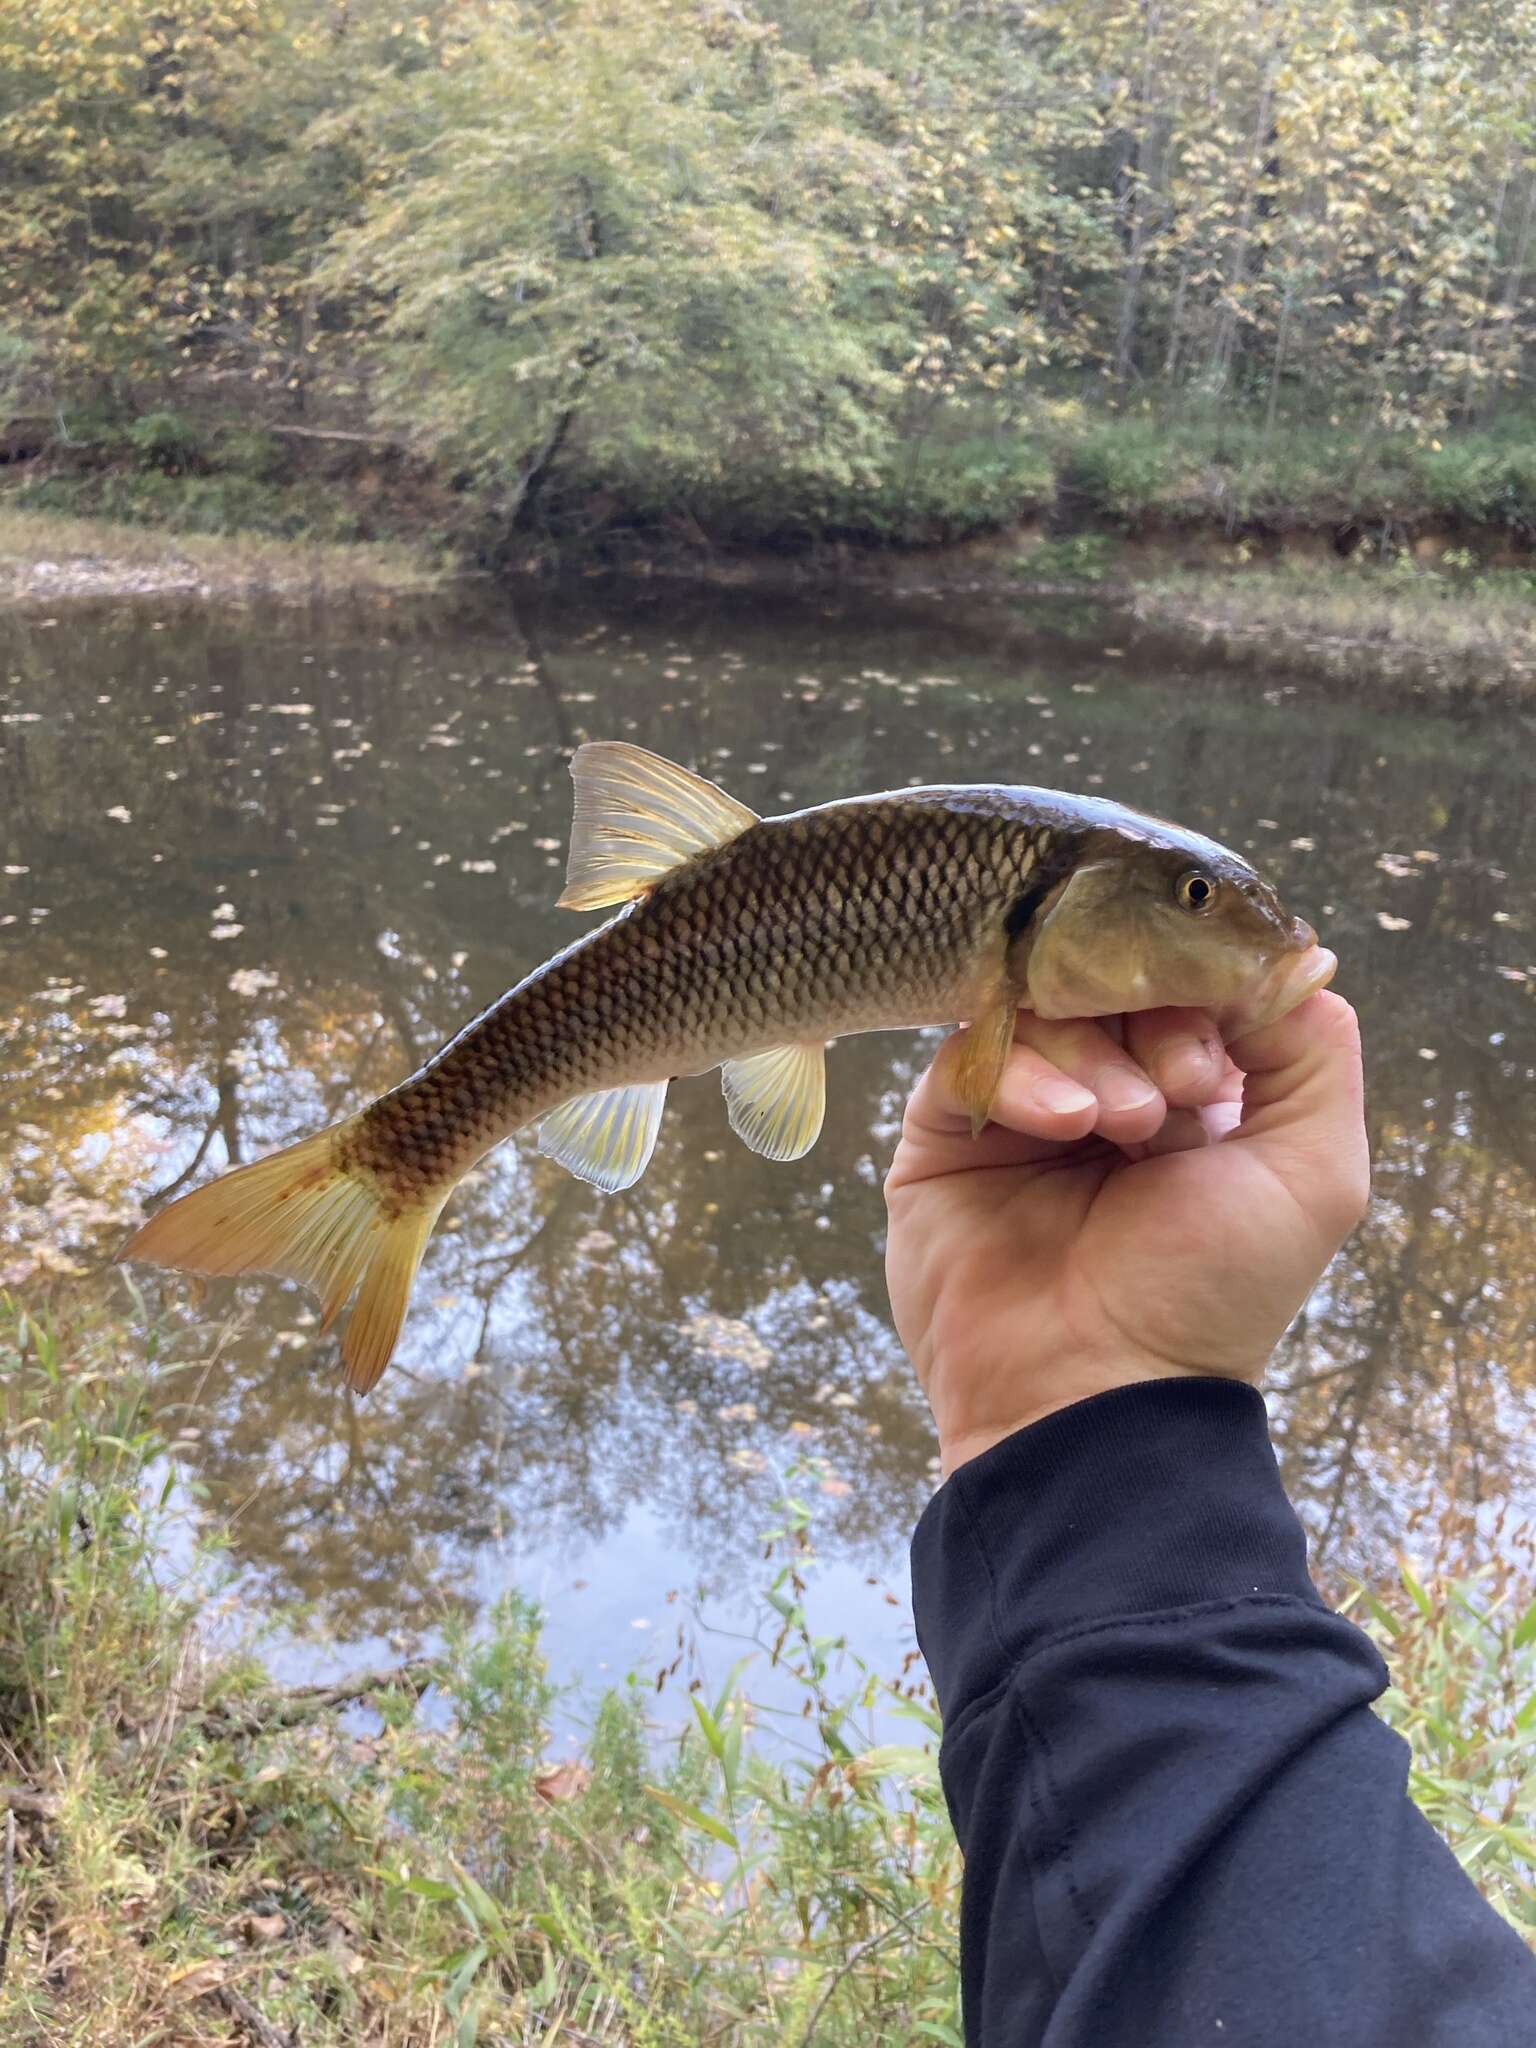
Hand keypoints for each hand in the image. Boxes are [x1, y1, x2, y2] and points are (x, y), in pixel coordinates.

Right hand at [884, 993, 1369, 1476]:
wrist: (1093, 1394)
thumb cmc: (1208, 1298)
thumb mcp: (1312, 1174)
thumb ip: (1316, 1057)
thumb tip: (1292, 958)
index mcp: (1192, 1098)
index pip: (1187, 984)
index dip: (1200, 997)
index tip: (1214, 1071)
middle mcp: (1105, 1089)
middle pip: (1112, 982)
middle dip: (1148, 1025)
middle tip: (1168, 1104)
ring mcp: (1022, 1106)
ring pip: (1041, 1007)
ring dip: (1089, 1054)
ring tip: (1115, 1125)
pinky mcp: (948, 1128)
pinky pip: (973, 1053)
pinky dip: (1025, 1073)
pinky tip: (1063, 1123)